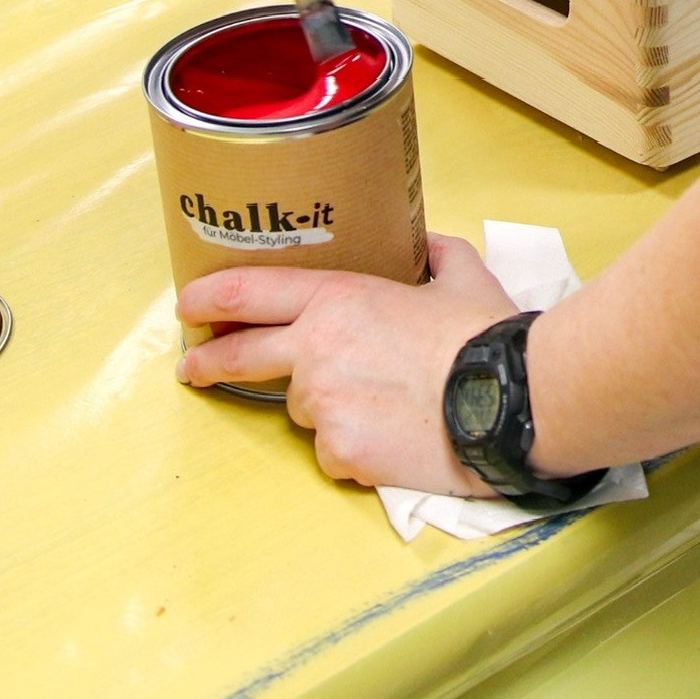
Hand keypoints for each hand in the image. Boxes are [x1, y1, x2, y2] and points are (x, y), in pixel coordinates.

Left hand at [176, 234, 519, 492]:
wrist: (510, 399)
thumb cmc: (484, 336)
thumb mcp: (461, 275)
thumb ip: (435, 254)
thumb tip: (428, 244)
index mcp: (338, 300)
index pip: (249, 293)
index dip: (208, 298)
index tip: (189, 306)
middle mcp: (316, 351)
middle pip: (241, 357)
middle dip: (208, 362)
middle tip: (194, 369)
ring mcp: (324, 406)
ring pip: (306, 410)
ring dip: (330, 407)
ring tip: (384, 404)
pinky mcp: (340, 454)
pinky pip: (334, 452)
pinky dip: (356, 446)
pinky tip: (395, 435)